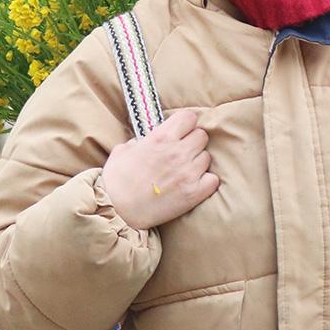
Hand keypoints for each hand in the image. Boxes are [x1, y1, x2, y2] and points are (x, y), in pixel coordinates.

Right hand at [101, 109, 219, 230]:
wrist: (118, 212)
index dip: (185, 123)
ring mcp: (188, 173)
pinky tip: (194, 184)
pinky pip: (213, 179)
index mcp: (161, 138)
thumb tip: (145, 141)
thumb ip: (139, 141)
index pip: (189, 117)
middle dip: (193, 142)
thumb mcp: (122, 151)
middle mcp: (178, 152)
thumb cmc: (116, 182)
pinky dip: (206, 181)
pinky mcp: (194, 193)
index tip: (181, 130)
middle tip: (182, 152)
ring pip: (207, 157)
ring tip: (185, 171)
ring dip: (198, 162)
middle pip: (201, 136)